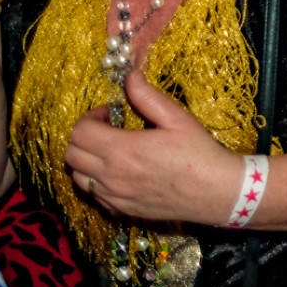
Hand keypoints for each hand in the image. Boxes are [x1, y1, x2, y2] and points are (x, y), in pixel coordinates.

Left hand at [65, 72, 241, 225]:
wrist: (215, 192)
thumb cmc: (198, 152)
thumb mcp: (177, 118)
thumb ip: (148, 97)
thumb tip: (130, 77)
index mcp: (122, 149)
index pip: (79, 132)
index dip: (89, 117)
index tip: (110, 114)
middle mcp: (110, 175)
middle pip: (71, 154)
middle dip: (83, 137)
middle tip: (107, 129)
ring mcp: (113, 196)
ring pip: (77, 176)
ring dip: (86, 160)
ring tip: (110, 151)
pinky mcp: (120, 210)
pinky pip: (93, 194)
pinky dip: (96, 180)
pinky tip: (120, 172)